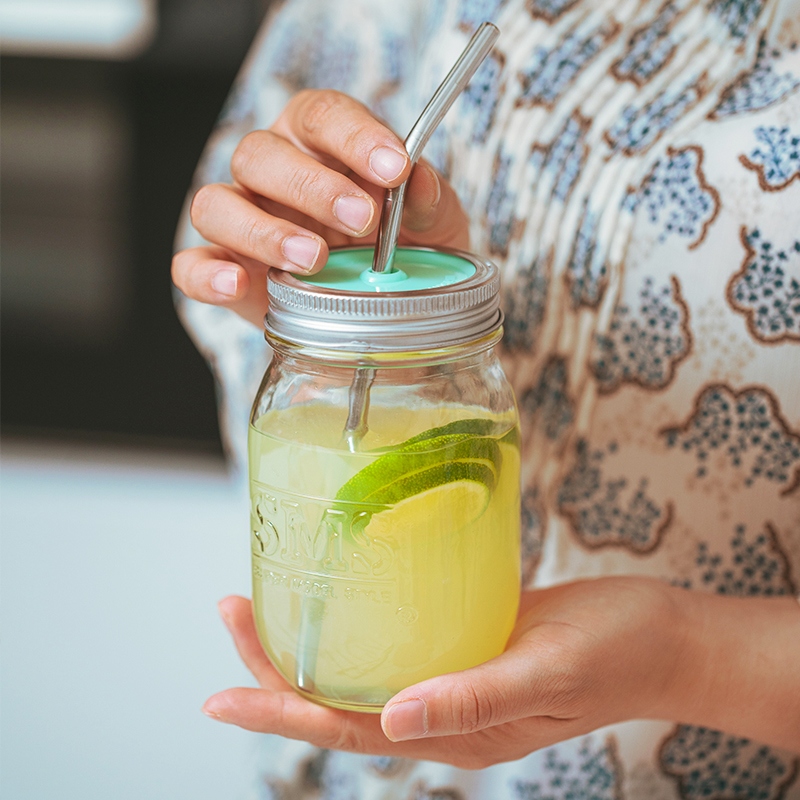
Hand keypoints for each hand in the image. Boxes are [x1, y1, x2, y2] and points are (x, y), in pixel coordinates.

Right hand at [172, 90, 469, 326]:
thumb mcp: (433, 225)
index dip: (355, 136)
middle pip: (259, 154)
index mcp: (318, 143)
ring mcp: (241, 222)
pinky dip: (207, 274)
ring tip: (313, 260)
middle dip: (310, 187)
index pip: (321, 115)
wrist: (388, 307)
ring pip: (215, 205)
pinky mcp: (226, 271)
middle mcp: (270, 173)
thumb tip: (420, 180)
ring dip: (262, 231)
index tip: (394, 169)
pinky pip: (190, 266)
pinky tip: (236, 284)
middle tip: (360, 221)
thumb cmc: (405, 248)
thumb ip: (429, 201)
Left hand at [202, 578, 697, 767]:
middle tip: (233, 612)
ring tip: (264, 605)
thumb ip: (473, 699)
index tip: (221, 697)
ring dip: (307, 644)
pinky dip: (355, 624)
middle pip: (336, 700)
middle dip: (274, 668)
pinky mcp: (465, 642)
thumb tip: (393, 723)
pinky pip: (395, 642)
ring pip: (359, 670)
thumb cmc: (615, 653)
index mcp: (455, 731)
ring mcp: (451, 676)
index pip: (344, 730)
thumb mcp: (548, 672)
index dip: (279, 714)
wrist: (659, 635)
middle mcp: (442, 709)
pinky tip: (338, 598)